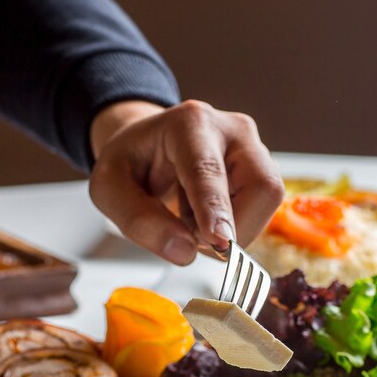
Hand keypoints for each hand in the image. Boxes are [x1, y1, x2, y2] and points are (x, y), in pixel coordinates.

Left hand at [89, 99, 283, 264]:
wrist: (147, 148)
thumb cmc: (129, 163)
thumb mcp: (109, 190)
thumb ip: (138, 220)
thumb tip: (184, 252)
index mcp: (189, 124)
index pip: (208, 170)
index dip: (215, 207)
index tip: (219, 239)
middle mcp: (232, 131)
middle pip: (261, 186)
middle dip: (232, 229)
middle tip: (191, 237)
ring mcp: (253, 149)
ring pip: (266, 203)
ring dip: (229, 231)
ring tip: (191, 221)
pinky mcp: (260, 171)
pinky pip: (261, 212)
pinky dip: (231, 229)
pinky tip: (204, 217)